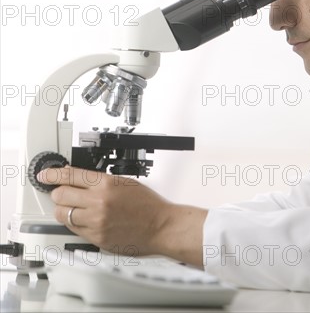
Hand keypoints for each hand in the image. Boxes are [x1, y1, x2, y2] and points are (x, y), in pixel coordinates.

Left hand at [37, 166, 207, 266]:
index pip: (70, 175)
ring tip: (73, 207)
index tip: (45, 175)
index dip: (53, 174)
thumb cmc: (147, 204)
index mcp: (106, 184)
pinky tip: (84, 219)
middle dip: (58, 192)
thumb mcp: (124, 181)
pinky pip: (74, 229)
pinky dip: (75, 223)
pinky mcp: (96, 238)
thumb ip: (99, 180)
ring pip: (62, 214)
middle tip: (61, 192)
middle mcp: (98, 202)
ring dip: (64, 209)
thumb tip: (77, 178)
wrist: (161, 226)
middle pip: (60, 195)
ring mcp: (96, 222)